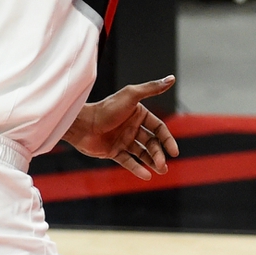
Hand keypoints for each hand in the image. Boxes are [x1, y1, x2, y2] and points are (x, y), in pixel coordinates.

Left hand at [62, 76, 179, 179]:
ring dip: (152, 162)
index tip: (174, 152)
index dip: (167, 140)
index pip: (159, 128)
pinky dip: (137, 169)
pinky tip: (146, 176)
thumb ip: (152, 88)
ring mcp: (123, 140)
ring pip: (142, 153)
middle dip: (159, 154)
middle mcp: (132, 127)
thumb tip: (172, 78)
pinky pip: (128, 161)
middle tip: (163, 165)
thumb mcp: (131, 96)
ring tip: (160, 171)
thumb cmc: (106, 108)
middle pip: (152, 143)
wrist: (81, 124)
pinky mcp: (113, 152)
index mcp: (139, 114)